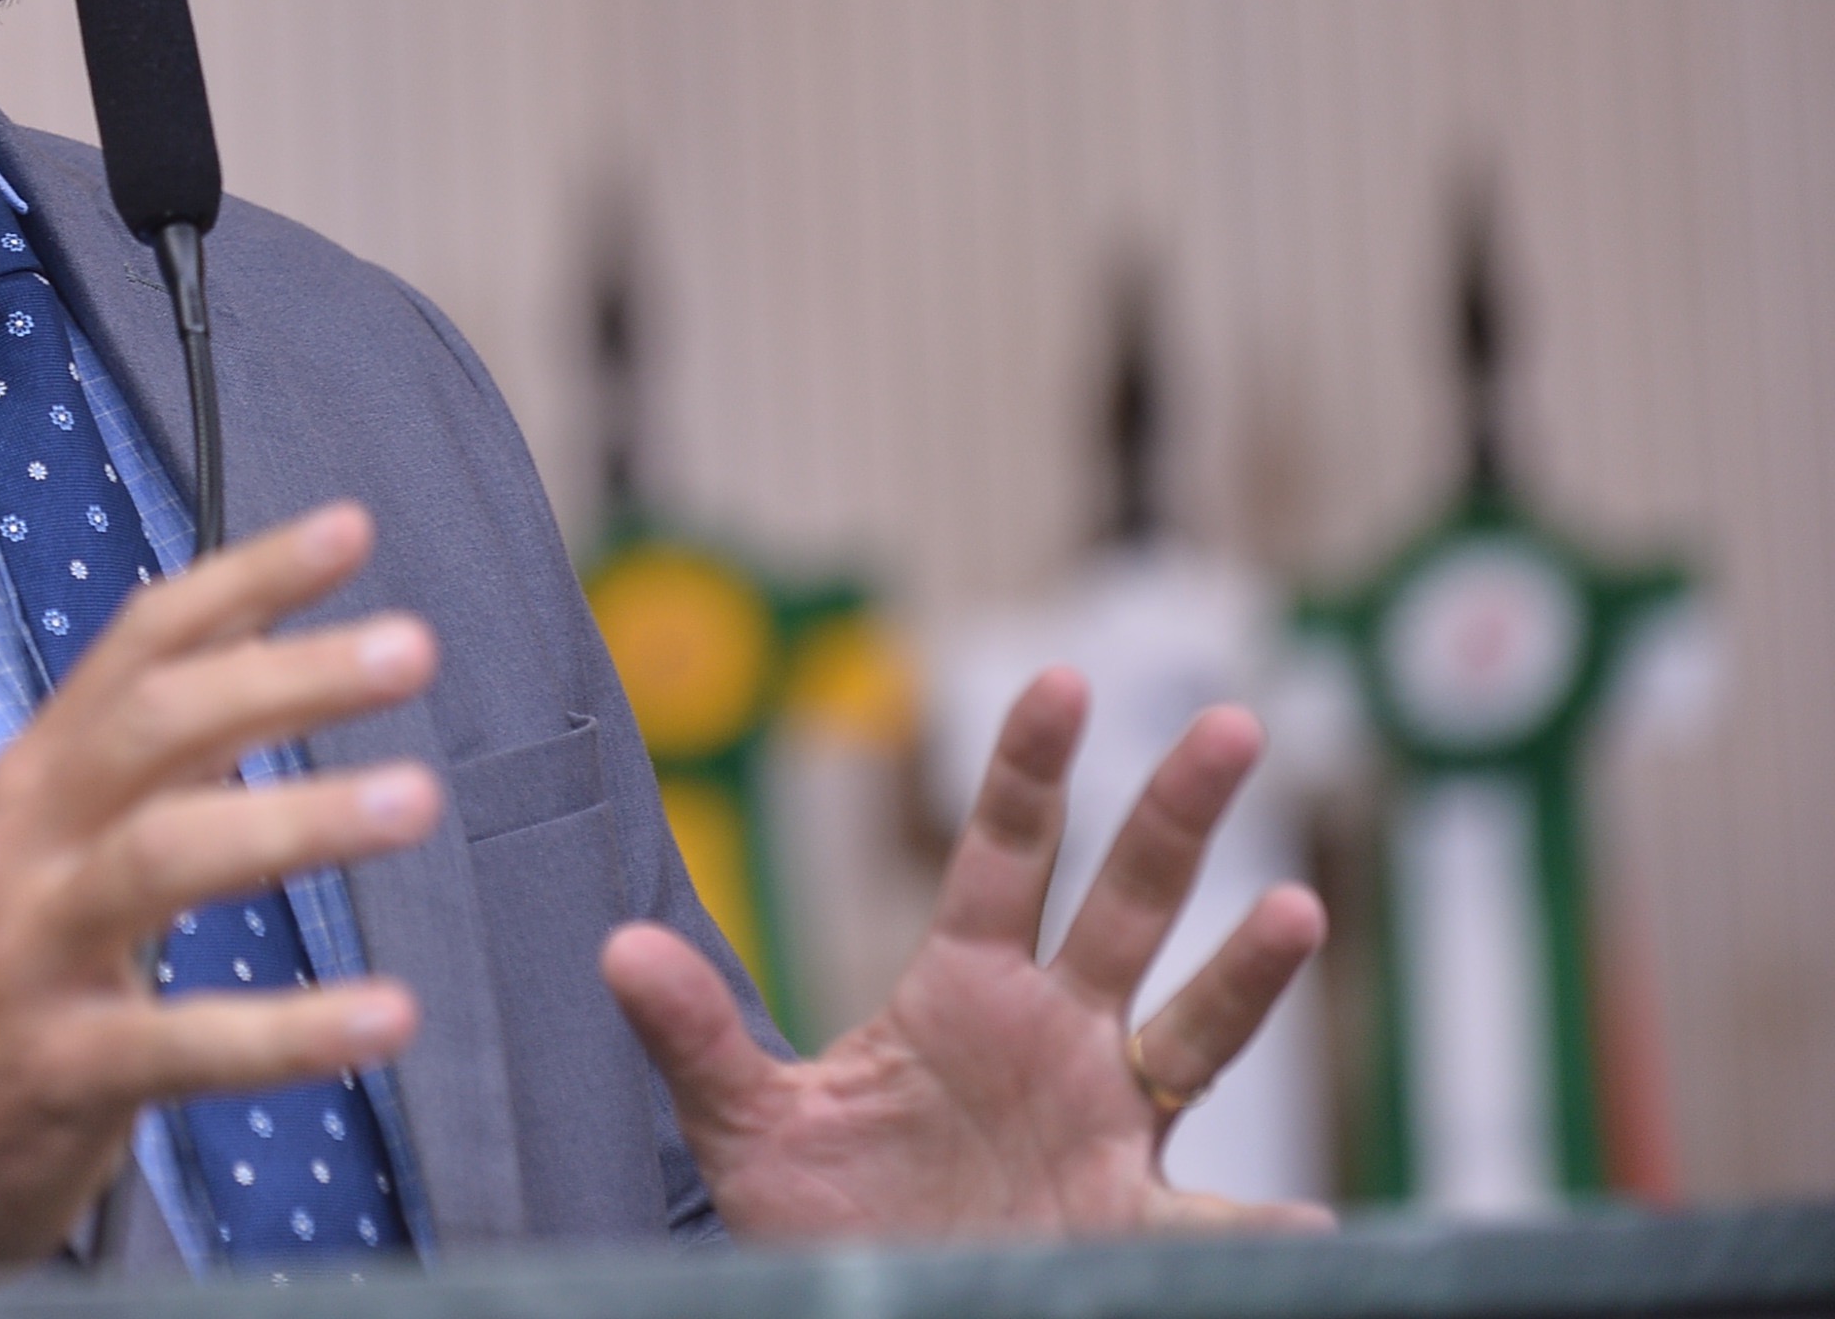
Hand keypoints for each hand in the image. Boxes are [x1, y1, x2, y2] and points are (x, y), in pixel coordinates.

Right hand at [0, 502, 442, 1274]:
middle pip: (157, 725)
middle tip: (410, 646)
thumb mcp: (37, 855)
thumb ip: (137, 769)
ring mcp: (32, 954)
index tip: (346, 531)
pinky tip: (385, 1015)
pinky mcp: (57, 1071)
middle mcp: (24, 847)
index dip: (243, 580)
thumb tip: (247, 666)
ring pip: (165, 854)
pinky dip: (292, 1028)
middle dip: (288, 674)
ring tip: (417, 797)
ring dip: (300, 816)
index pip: (138, 647)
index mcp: (30, 784)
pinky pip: (184, 1044)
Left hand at [600, 667, 1330, 1238]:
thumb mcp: (746, 1128)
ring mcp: (1104, 1127)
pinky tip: (1322, 1230)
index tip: (1059, 680)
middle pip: (1128, 906)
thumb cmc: (821, 1216)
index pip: (1003, 856)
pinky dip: (1267, 1235)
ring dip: (1247, 977)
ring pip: (1194, 1033)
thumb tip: (615, 952)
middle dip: (1176, 817)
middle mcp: (1053, 1039)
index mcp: (963, 992)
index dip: (1028, 770)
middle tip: (1233, 722)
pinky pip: (1214, 1228)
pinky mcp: (1129, 1226)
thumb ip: (693, 1040)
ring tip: (1297, 909)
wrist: (865, 1301)